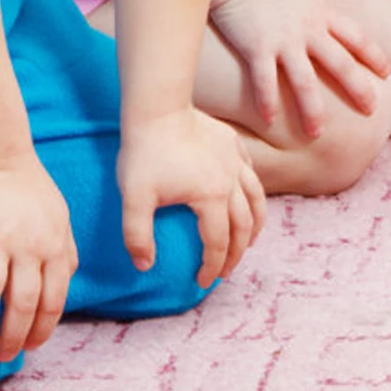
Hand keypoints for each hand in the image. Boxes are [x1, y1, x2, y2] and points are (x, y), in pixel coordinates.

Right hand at [0, 155, 77, 361]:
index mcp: (53, 245)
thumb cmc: (31, 192)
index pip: (53, 298)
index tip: (29, 348)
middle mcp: (27, 244)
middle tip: (0, 357)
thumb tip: (66, 283)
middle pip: (22, 301)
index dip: (42, 329)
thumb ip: (65, 251)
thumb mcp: (61, 219)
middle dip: (12, 336)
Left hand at [117, 108, 265, 287]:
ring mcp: (234, 160)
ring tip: (251, 240)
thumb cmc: (144, 154)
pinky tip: (246, 196)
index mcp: (211, 198)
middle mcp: (231, 181)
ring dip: (256, 224)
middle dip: (237, 253)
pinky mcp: (232, 144)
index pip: (218, 242)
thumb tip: (145, 266)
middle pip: (244, 225)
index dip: (212, 266)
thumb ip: (136, 236)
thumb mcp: (134, 199)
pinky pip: (250, 172)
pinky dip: (251, 190)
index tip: (203, 281)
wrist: (158, 108)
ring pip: (256, 198)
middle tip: (226, 270)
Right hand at [210, 0, 390, 139]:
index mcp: (323, 12)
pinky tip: (270, 121)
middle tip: (373, 110)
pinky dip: (268, 102)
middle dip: (359, 88)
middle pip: (341, 62)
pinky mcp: (257, 47)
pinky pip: (265, 81)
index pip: (358, 36)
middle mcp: (309, 28)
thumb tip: (330, 21)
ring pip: (304, 81)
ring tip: (317, 134)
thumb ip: (318, 10)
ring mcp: (284, 39)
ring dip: (312, 110)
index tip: (388, 74)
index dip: (375, 56)